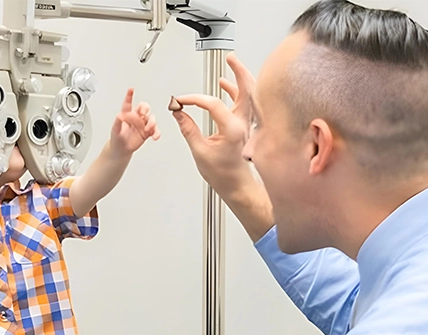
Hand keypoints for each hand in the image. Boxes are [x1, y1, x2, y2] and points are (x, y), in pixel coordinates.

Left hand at [110, 88, 160, 155]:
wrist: (120, 150)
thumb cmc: (116, 138)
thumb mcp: (114, 130)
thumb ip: (117, 122)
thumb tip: (119, 115)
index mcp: (127, 115)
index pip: (128, 104)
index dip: (129, 96)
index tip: (131, 89)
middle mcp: (136, 118)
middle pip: (144, 108)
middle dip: (145, 108)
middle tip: (143, 113)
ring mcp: (142, 125)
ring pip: (151, 119)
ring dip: (152, 122)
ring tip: (148, 129)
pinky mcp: (147, 133)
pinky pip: (155, 131)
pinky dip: (157, 133)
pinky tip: (155, 136)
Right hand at [172, 53, 256, 193]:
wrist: (236, 185)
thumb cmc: (222, 174)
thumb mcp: (200, 151)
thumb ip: (188, 129)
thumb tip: (178, 112)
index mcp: (233, 130)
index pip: (213, 104)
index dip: (194, 99)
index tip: (181, 101)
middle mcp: (244, 124)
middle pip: (247, 90)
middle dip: (239, 72)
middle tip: (231, 58)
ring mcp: (247, 124)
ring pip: (249, 94)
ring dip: (241, 78)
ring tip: (232, 63)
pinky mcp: (245, 125)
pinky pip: (244, 102)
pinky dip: (236, 90)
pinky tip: (226, 84)